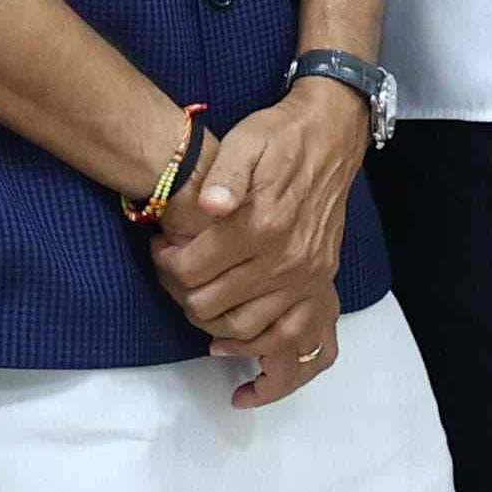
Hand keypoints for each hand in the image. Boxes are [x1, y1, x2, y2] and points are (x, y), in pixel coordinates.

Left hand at [149, 86, 360, 402]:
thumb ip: (224, 175)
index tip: (160, 248)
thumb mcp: (246, 141)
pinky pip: (292, 340)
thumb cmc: (280, 137)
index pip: (190, 271)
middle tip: (172, 273)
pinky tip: (235, 357)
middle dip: (179, 294)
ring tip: (194, 301)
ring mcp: (307, 275)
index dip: (163, 264)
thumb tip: (206, 206)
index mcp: (262, 225)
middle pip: (209, 306)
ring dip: (209, 326)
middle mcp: (287, 259)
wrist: (331, 134)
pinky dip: (262, 357)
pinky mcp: (320, 282)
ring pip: (244, 330)